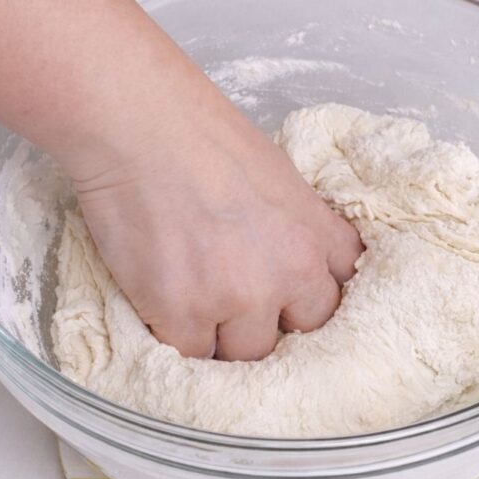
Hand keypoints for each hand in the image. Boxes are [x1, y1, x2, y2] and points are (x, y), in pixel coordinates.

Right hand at [68, 93, 362, 360]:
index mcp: (315, 236)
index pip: (339, 297)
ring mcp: (235, 298)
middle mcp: (287, 273)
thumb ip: (296, 225)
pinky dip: (178, 337)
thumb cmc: (201, 133)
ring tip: (194, 299)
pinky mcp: (182, 315)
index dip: (311, 301)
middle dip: (272, 323)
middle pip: (300, 335)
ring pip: (245, 354)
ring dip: (223, 336)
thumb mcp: (278, 175)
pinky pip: (192, 354)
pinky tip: (163, 304)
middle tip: (237, 302)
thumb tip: (291, 257)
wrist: (138, 124)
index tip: (290, 301)